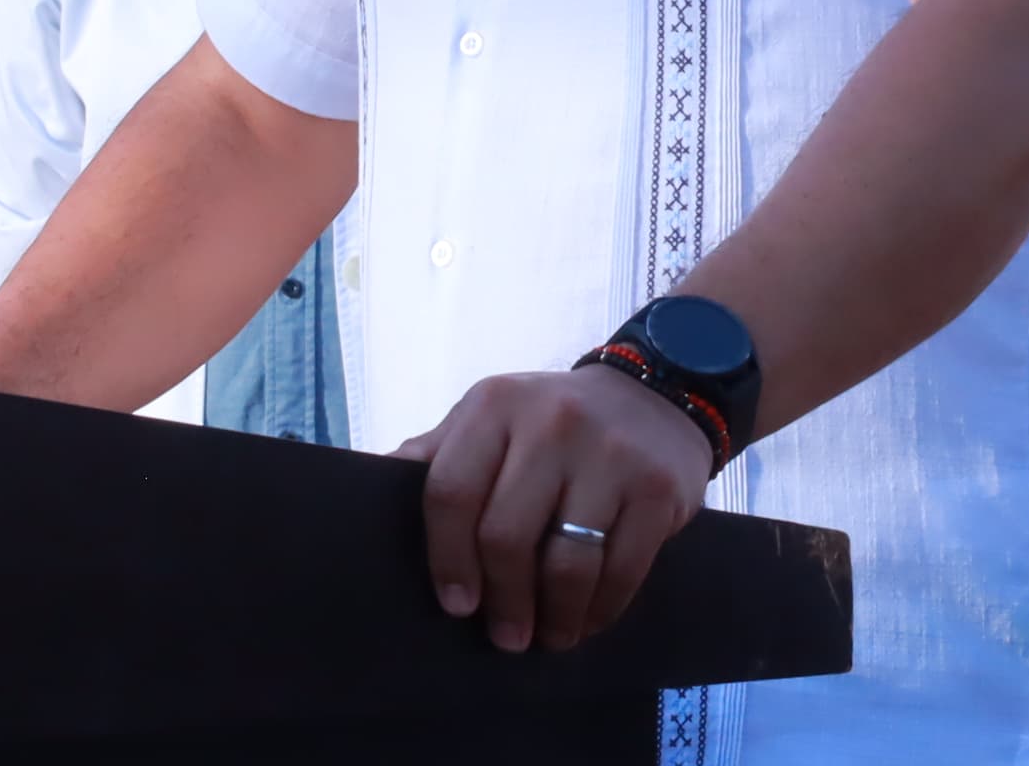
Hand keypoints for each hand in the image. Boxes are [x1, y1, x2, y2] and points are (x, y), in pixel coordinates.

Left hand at [397, 366, 711, 654]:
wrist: (655, 391)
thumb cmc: (552, 420)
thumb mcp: (491, 416)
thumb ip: (438, 452)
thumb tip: (370, 488)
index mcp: (495, 405)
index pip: (451, 492)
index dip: (447, 559)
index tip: (456, 604)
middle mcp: (552, 422)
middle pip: (506, 536)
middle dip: (502, 601)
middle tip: (504, 636)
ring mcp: (610, 455)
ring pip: (567, 563)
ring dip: (553, 617)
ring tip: (547, 636)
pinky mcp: (658, 488)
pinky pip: (622, 571)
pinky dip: (599, 610)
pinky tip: (586, 619)